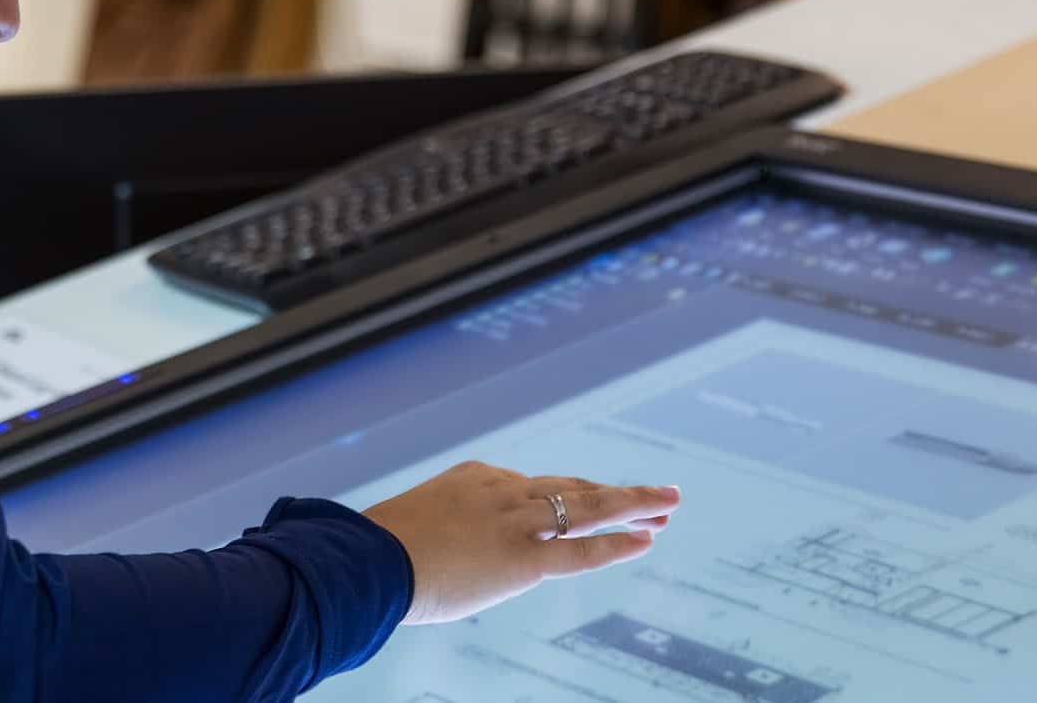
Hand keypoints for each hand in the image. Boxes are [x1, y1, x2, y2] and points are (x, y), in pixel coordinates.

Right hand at [361, 460, 679, 624]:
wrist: (369, 560)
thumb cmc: (379, 551)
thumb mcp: (414, 526)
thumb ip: (444, 530)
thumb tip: (448, 555)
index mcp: (475, 477)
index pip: (531, 486)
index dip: (564, 500)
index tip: (586, 502)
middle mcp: (503, 490)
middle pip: (571, 486)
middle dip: (615, 492)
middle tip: (655, 492)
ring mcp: (516, 521)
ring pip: (588, 507)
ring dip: (632, 505)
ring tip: (667, 505)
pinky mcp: (524, 558)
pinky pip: (581, 551)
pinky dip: (617, 544)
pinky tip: (646, 540)